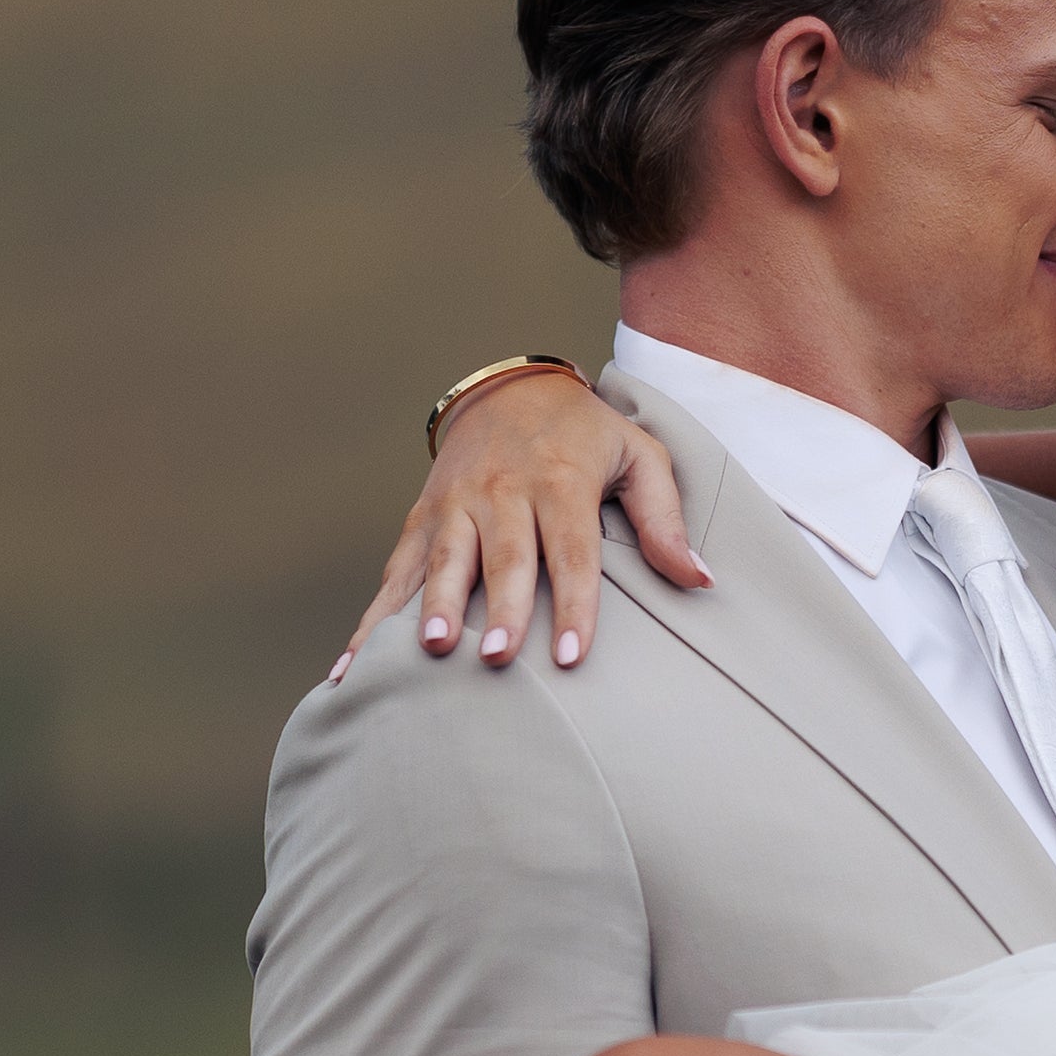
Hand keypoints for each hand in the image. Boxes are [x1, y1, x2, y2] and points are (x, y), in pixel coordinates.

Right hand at [339, 365, 703, 677]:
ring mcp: (454, 505)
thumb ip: (665, 519)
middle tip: (498, 659)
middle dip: (500, 610)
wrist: (510, 390)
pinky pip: (397, 574)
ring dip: (435, 608)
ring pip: (443, 561)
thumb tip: (700, 580)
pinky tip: (355, 665)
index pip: (571, 552)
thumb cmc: (586, 437)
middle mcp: (502, 491)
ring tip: (431, 650)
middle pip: (503, 558)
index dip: (574, 606)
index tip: (573, 658)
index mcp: (561, 479)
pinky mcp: (422, 519)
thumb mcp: (640, 458)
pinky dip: (375, 620)